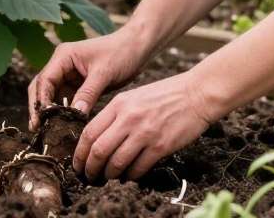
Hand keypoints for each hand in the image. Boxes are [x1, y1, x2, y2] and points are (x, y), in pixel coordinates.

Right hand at [27, 30, 144, 128]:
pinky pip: (65, 100)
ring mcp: (68, 75)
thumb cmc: (121, 53)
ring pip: (51, 95)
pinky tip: (63, 126)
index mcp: (63, 56)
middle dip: (38, 107)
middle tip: (37, 129)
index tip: (41, 120)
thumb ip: (88, 93)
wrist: (137, 48)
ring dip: (49, 111)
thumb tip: (74, 114)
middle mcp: (61, 64)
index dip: (41, 101)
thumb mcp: (104, 73)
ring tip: (47, 131)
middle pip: (41, 87)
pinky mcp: (77, 84)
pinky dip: (62, 112)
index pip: (45, 80)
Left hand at [72, 71, 214, 180]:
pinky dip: (130, 176)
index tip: (78, 162)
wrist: (195, 94)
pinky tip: (128, 177)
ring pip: (117, 162)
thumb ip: (115, 114)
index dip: (80, 152)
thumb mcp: (132, 97)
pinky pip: (139, 168)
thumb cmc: (164, 95)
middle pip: (99, 150)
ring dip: (109, 175)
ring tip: (107, 179)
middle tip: (88, 176)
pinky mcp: (161, 146)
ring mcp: (144, 133)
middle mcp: (128, 119)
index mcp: (118, 104)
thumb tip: (99, 136)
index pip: (89, 132)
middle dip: (90, 167)